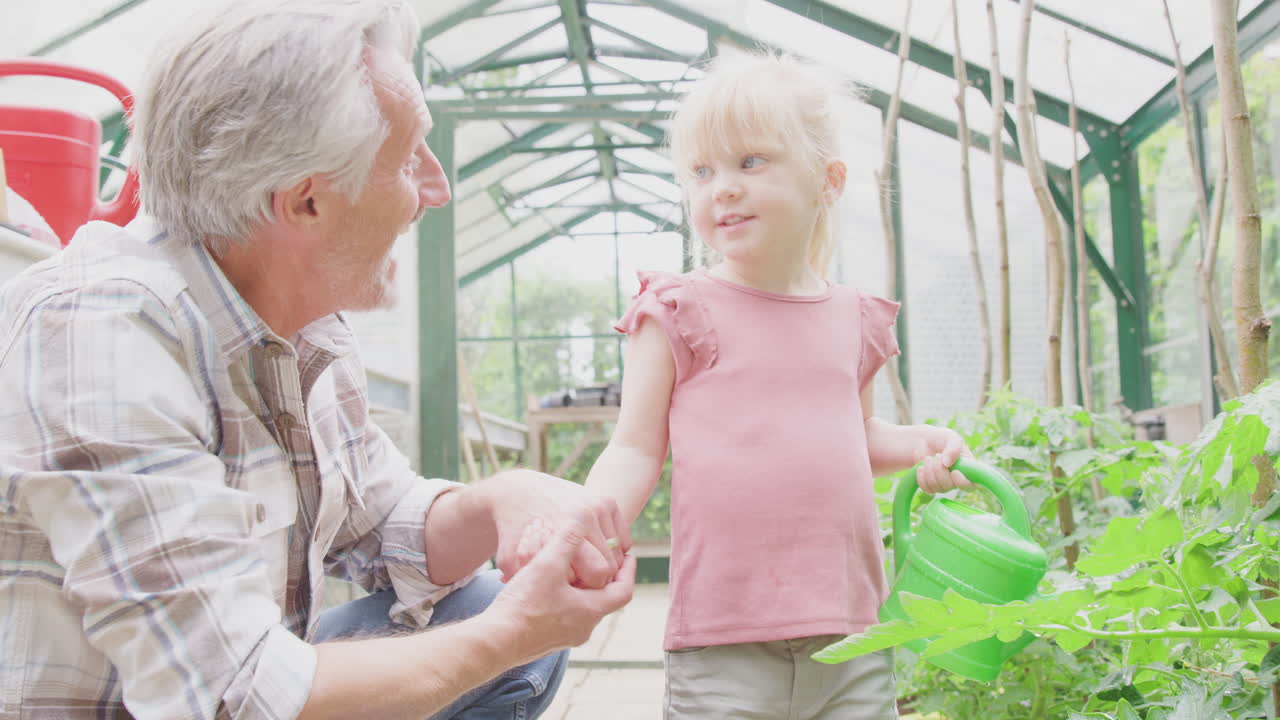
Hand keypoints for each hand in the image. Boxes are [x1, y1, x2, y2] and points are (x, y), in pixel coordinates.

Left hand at [482, 470, 631, 588]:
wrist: (519, 491)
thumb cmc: (513, 530)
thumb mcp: (508, 557)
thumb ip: (522, 581)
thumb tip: (538, 601)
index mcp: (568, 526)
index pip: (598, 573)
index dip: (585, 586)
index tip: (569, 585)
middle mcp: (589, 511)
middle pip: (612, 564)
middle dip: (596, 578)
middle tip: (574, 579)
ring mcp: (601, 504)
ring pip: (619, 553)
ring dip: (604, 565)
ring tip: (580, 567)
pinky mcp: (608, 501)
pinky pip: (623, 540)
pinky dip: (612, 552)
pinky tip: (591, 554)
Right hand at [487, 507, 635, 664]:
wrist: (493, 642)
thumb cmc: (523, 605)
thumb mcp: (548, 565)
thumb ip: (567, 540)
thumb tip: (583, 517)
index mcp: (591, 612)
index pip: (624, 590)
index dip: (628, 570)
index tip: (627, 553)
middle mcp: (583, 629)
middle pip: (604, 599)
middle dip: (603, 576)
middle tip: (600, 555)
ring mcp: (565, 637)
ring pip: (583, 607)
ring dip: (581, 587)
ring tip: (572, 566)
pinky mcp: (547, 640)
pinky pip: (565, 615)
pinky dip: (564, 597)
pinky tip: (547, 584)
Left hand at [912, 427, 973, 493]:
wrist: (923, 440)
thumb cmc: (942, 438)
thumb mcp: (951, 437)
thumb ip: (953, 448)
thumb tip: (947, 464)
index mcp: (968, 469)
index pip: (970, 485)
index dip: (962, 482)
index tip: (954, 471)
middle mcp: (957, 480)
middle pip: (950, 486)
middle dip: (940, 470)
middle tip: (937, 455)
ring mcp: (943, 485)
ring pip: (936, 487)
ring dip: (929, 471)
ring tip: (928, 458)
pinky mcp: (930, 486)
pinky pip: (925, 488)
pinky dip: (921, 476)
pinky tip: (921, 466)